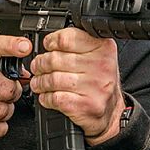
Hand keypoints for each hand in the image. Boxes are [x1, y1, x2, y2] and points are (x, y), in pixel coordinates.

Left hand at [29, 28, 123, 145]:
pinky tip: (46, 96)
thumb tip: (49, 41)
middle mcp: (101, 65)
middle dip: (40, 63)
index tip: (48, 46)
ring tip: (38, 82)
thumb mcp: (97, 55)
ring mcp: (95, 87)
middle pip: (56, 59)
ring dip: (40, 82)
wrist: (111, 112)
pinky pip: (56, 98)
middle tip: (37, 66)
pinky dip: (46, 98)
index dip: (51, 42)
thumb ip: (76, 44)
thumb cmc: (98, 81)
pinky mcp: (86, 105)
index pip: (67, 38)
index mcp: (103, 48)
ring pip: (53, 79)